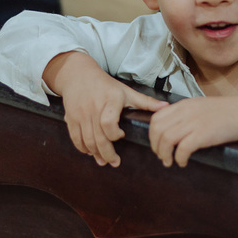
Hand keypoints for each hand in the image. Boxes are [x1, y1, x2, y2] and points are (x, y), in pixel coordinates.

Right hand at [43, 51, 166, 166]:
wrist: (78, 75)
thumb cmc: (105, 85)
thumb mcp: (126, 91)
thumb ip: (145, 101)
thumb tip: (166, 107)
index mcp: (110, 100)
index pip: (109, 123)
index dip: (115, 134)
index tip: (122, 136)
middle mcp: (94, 108)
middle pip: (98, 137)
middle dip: (107, 153)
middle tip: (115, 162)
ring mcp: (80, 114)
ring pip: (87, 140)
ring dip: (95, 154)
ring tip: (103, 161)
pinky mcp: (70, 118)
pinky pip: (75, 138)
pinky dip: (82, 148)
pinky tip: (90, 152)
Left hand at [147, 94, 237, 167]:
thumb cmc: (224, 112)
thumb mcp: (199, 106)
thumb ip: (184, 114)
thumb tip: (171, 128)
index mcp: (183, 105)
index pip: (156, 118)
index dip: (152, 135)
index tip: (157, 144)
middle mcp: (185, 112)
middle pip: (157, 130)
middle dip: (155, 146)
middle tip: (162, 156)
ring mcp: (194, 123)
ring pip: (166, 140)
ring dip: (164, 154)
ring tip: (169, 162)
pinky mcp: (203, 134)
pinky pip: (183, 149)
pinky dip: (179, 158)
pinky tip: (183, 162)